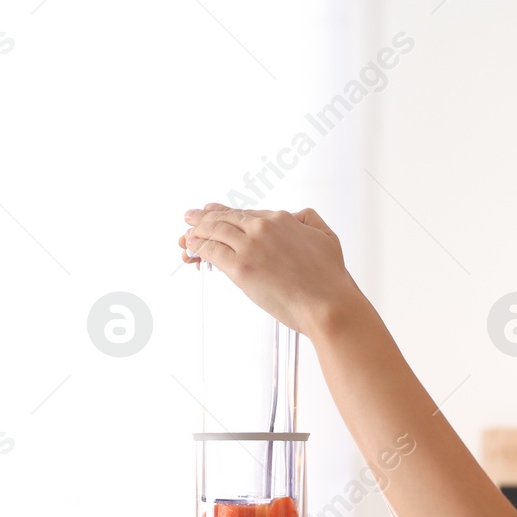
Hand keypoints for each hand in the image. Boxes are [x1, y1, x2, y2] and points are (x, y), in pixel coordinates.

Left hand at [180, 203, 365, 336]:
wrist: (328, 305)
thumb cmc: (330, 280)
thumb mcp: (326, 237)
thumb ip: (310, 220)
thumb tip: (296, 215)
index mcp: (282, 219)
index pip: (245, 213)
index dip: (225, 212)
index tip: (212, 211)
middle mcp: (263, 227)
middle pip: (225, 218)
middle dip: (204, 218)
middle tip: (190, 217)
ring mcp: (250, 246)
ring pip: (214, 232)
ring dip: (197, 232)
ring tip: (186, 235)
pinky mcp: (241, 268)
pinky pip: (211, 252)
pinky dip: (198, 248)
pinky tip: (191, 249)